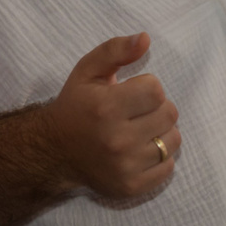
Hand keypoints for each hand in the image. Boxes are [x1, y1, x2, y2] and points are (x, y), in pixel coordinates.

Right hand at [42, 33, 179, 200]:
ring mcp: (125, 167)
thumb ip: (116, 50)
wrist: (54, 151)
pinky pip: (168, 168)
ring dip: (161, 132)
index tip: (130, 92)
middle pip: (169, 114)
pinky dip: (160, 157)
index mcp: (106, 108)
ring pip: (172, 141)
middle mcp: (117, 140)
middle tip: (136, 111)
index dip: (147, 87)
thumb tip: (146, 38)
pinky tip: (140, 150)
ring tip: (140, 129)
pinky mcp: (131, 186)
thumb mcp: (87, 70)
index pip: (157, 90)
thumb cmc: (75, 105)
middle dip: (156, 107)